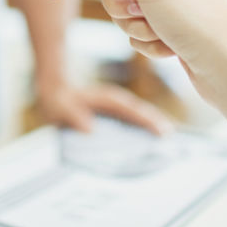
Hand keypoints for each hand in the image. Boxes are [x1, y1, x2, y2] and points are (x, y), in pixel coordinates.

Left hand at [36, 79, 172, 134]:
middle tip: (172, 136)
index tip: (161, 130)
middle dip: (156, 122)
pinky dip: (143, 126)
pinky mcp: (115, 111)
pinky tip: (151, 138)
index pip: (131, 110)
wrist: (55, 89)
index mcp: (107, 99)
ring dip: (153, 123)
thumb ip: (74, 117)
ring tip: (168, 137)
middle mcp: (116, 101)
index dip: (146, 120)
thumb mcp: (61, 107)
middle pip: (140, 111)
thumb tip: (89, 129)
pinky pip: (133, 118)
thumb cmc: (59, 100)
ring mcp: (117, 105)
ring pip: (139, 114)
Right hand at [83, 0, 226, 107]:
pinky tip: (169, 48)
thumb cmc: (196, 18)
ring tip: (160, 32)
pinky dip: (148, 42)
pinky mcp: (171, 28)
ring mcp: (171, 2)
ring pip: (126, 9)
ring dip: (135, 25)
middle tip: (139, 10)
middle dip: (121, 2)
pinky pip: (139, 31)